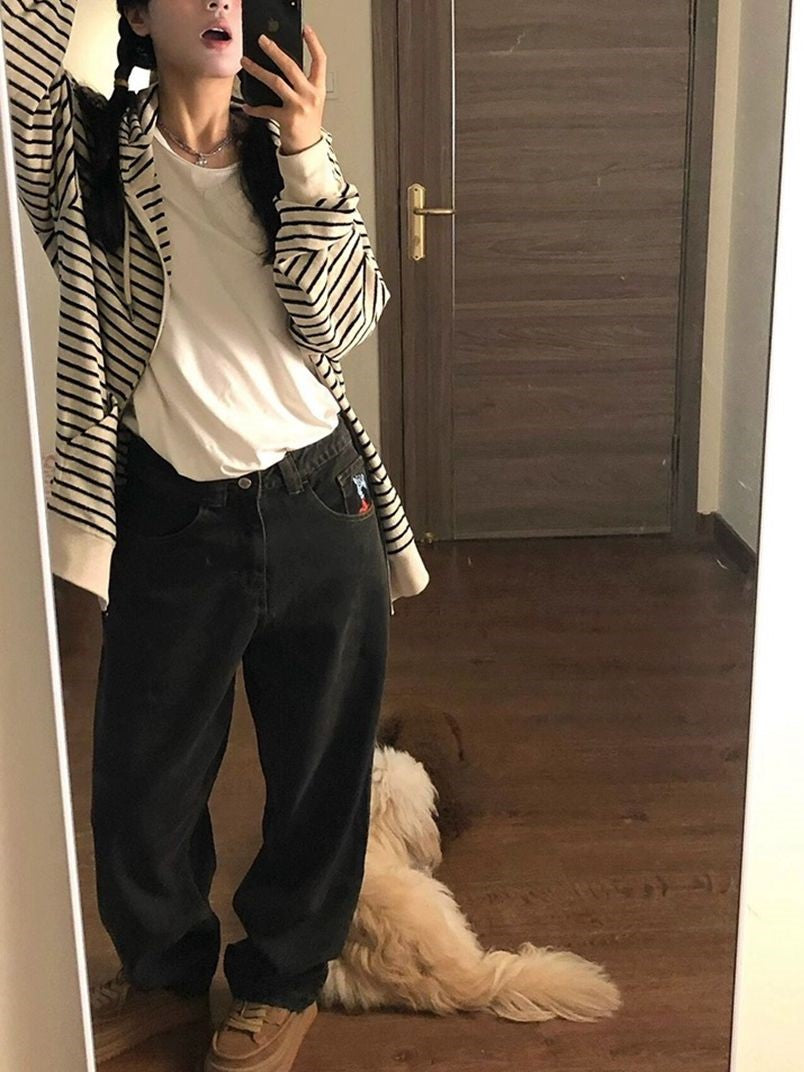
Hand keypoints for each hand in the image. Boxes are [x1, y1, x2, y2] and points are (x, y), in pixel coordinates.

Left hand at [239, 24, 326, 154]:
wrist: (308, 149)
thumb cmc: (308, 125)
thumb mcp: (312, 101)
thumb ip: (302, 84)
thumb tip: (281, 66)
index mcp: (318, 89)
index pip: (320, 61)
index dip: (313, 44)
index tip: (305, 30)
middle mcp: (310, 95)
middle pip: (291, 66)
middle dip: (274, 50)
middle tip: (262, 41)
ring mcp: (298, 107)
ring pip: (275, 82)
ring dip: (258, 70)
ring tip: (246, 62)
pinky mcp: (287, 119)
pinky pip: (266, 109)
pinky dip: (255, 108)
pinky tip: (247, 105)